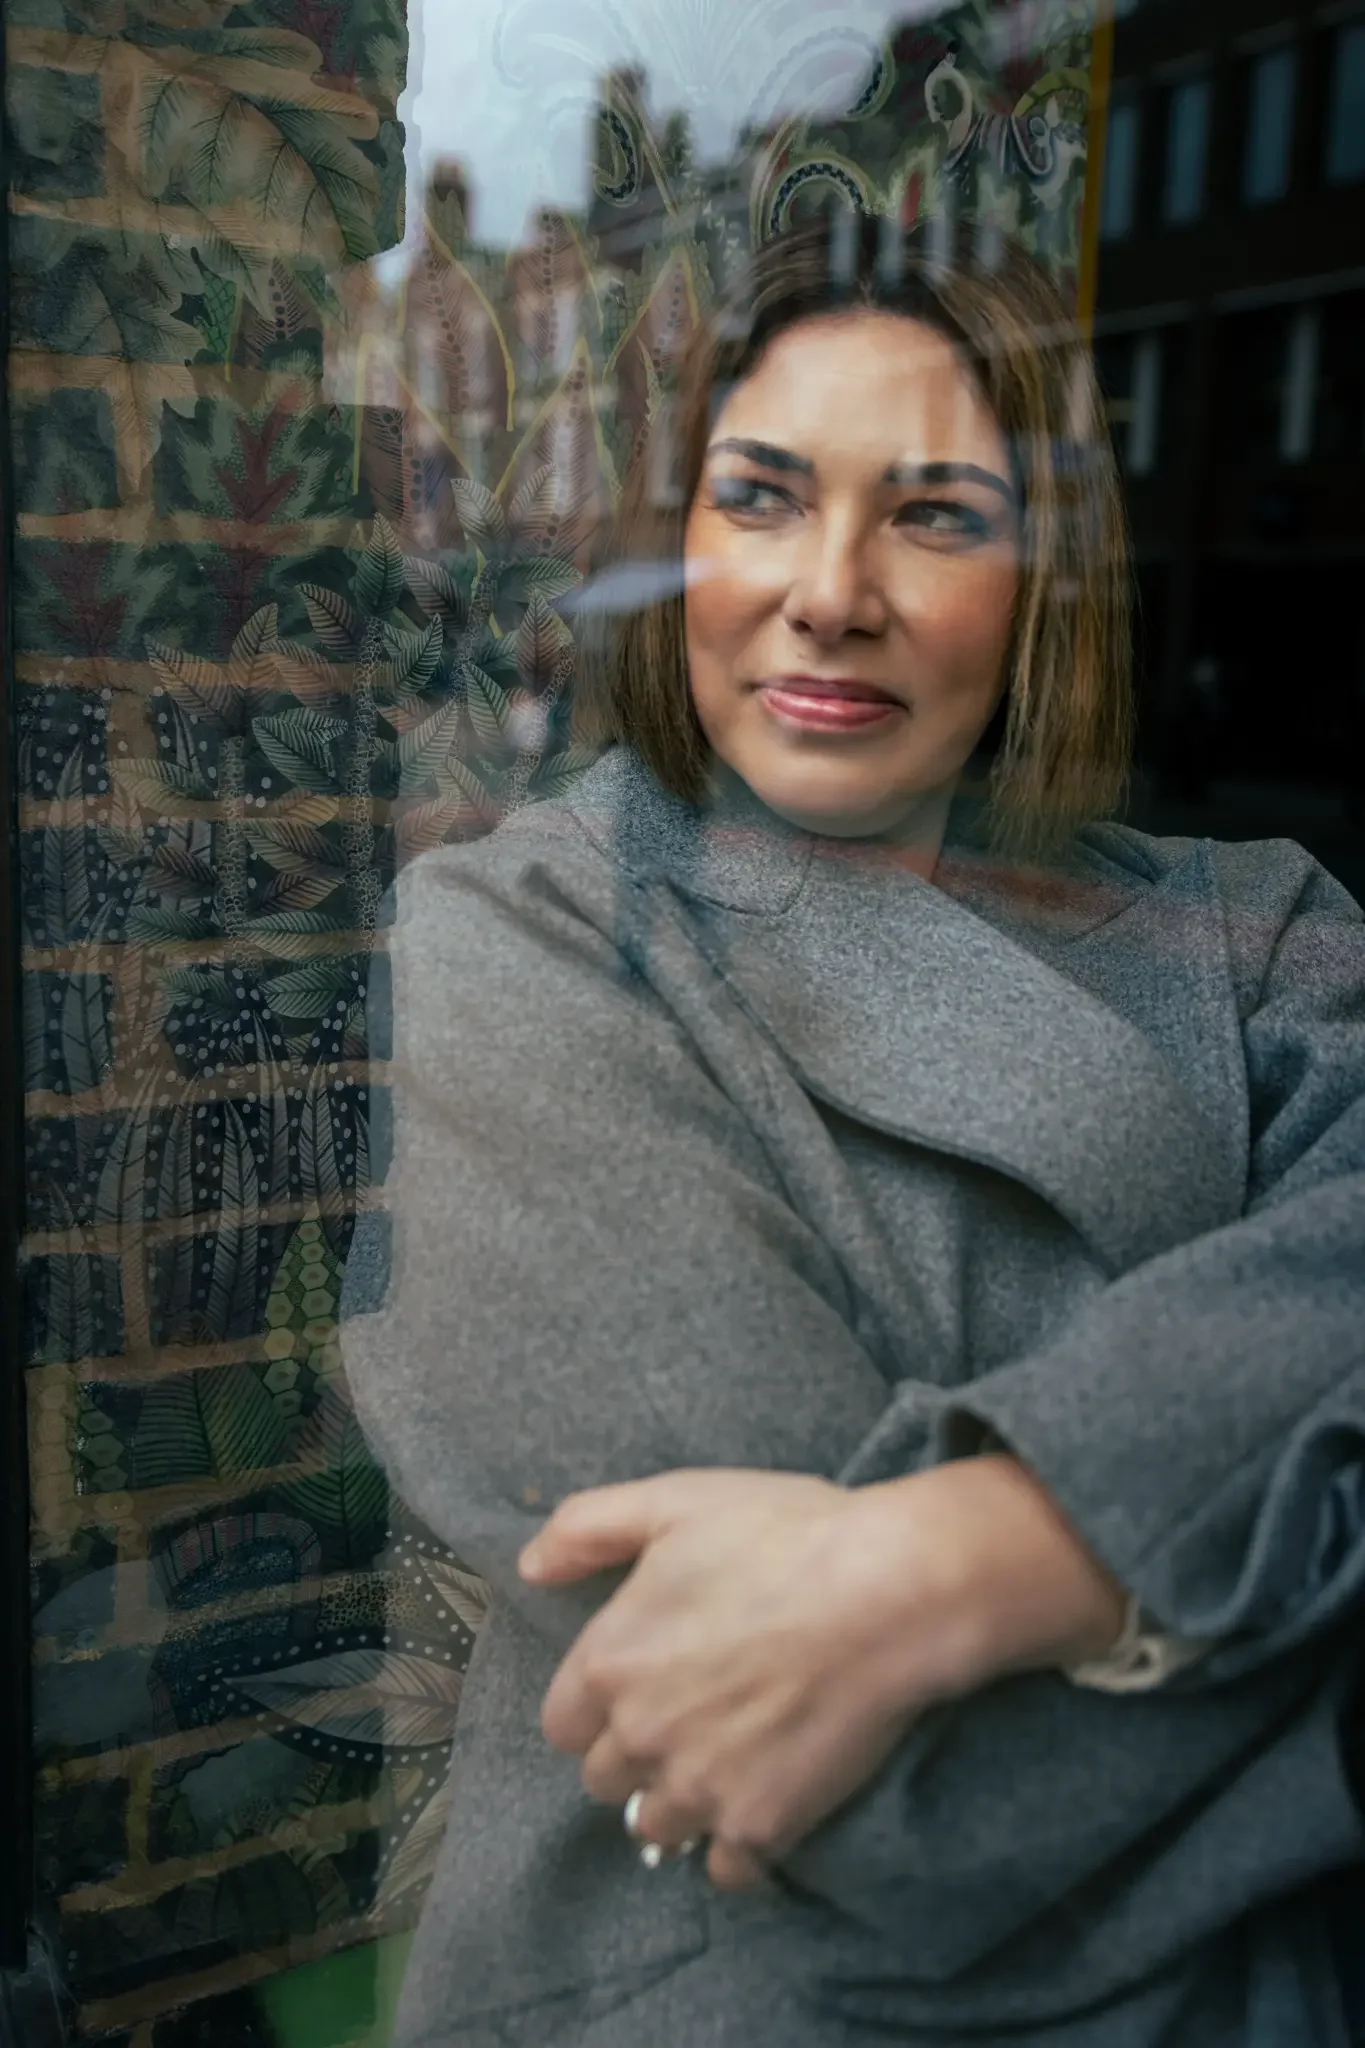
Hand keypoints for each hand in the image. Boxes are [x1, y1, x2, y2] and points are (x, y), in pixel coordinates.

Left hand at [519, 1459, 1125, 1890]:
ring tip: (722, 1764)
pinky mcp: (761, 1825)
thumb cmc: (782, 1535)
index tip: (639, 1685)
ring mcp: (699, 1788)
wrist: (887, 1590)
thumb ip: (586, 1529)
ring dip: (680, 1801)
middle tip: (689, 1716)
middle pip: (605, 1780)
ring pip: (657, 1826)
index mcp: (609, 1662)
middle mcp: (640, 1736)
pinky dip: (738, 1847)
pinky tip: (761, 1805)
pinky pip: (724, 1869)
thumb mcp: (673, 1501)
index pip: (563, 1723)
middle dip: (637, 1752)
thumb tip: (530, 1568)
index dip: (598, 1704)